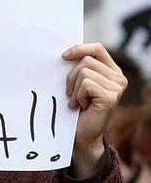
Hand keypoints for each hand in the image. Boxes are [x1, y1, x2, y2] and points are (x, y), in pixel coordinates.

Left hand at [63, 43, 127, 178]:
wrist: (81, 134)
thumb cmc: (77, 107)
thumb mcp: (78, 82)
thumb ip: (79, 66)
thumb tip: (65, 51)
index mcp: (112, 71)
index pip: (97, 48)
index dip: (79, 48)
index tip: (63, 56)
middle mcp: (119, 78)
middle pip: (86, 60)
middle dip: (71, 76)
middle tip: (72, 93)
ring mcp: (117, 88)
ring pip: (84, 72)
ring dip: (74, 88)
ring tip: (78, 101)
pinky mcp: (111, 97)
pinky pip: (86, 85)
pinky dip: (78, 96)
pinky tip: (81, 107)